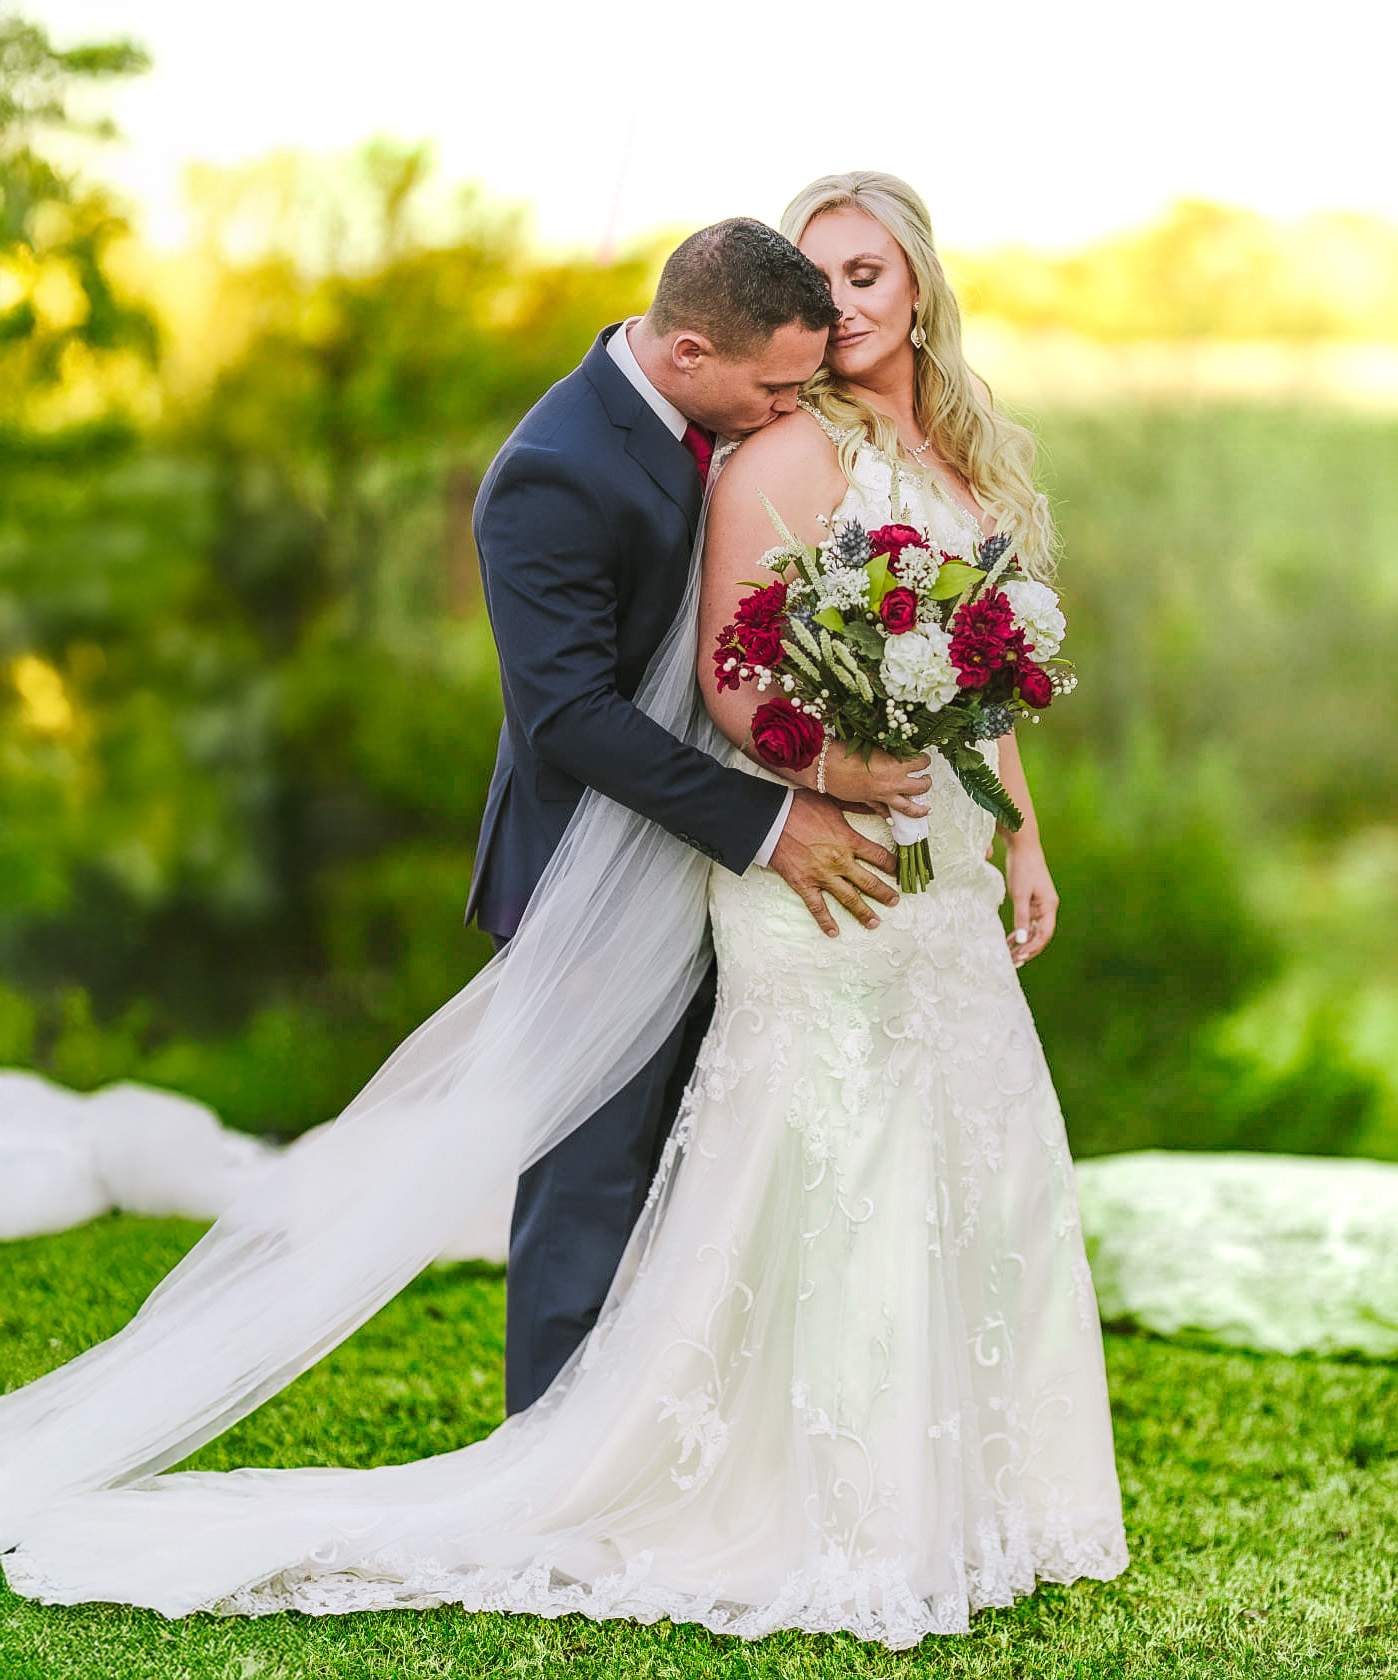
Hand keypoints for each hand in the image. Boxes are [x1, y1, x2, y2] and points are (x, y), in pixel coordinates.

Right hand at [767, 790, 898, 936]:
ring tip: (875, 923)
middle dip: (885, 893)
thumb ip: (858, 807)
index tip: (899, 872)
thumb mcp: (833, 800)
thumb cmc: (800, 806)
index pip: (880, 857)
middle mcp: (839, 861)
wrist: (770, 818)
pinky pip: (817, 907)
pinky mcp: (803, 884)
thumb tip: (881, 808)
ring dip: (863, 912)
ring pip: (849, 898)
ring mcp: (822, 875)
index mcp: (848, 840)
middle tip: (895, 901)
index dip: (893, 866)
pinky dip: (825, 921)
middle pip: (869, 882)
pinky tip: (834, 932)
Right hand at [819, 744, 931, 818]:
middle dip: (927, 782)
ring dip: (920, 808)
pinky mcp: (871, 802)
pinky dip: (890, 816)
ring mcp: (883, 794)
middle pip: (921, 786)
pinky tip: (894, 819)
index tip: (923, 759)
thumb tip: (896, 751)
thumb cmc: (844, 751)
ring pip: (909, 807)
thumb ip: (887, 751)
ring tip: (926, 808)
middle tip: (926, 779)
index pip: (921, 762)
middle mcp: (893, 781)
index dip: (925, 760)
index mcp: (895, 763)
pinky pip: (884, 812)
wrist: (825, 766)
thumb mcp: (871, 745)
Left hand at [1003, 835, 1057, 965]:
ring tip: (1009, 956)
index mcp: (1049, 906)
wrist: (1023, 846)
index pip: (1044, 934)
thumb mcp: (1020, 894)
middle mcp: (1047, 907)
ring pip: (1033, 930)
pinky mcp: (1031, 901)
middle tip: (1012, 962)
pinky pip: (1027, 922)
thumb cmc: (1022, 868)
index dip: (1033, 948)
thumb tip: (1022, 941)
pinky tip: (1009, 941)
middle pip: (1040, 935)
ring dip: (1022, 943)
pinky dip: (1019, 932)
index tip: (1019, 958)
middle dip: (1027, 949)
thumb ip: (1021, 918)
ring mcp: (1040, 904)